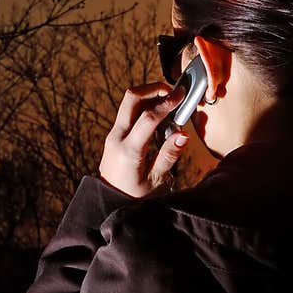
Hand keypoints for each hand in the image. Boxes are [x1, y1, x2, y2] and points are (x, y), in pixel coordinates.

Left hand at [98, 82, 189, 197]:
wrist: (109, 203)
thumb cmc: (135, 197)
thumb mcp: (157, 181)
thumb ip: (170, 155)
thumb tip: (183, 134)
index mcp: (129, 150)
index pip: (148, 117)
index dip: (167, 103)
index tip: (182, 95)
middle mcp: (117, 137)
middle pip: (131, 98)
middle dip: (153, 89)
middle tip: (174, 91)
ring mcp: (114, 134)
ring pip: (129, 102)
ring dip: (149, 95)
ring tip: (170, 101)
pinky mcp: (116, 135)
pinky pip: (129, 112)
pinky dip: (145, 105)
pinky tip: (161, 113)